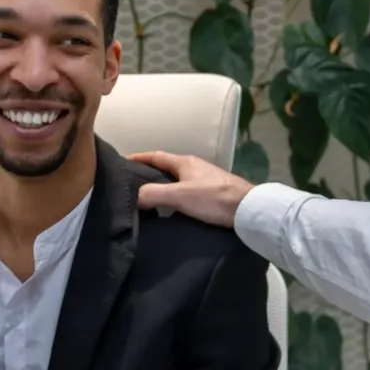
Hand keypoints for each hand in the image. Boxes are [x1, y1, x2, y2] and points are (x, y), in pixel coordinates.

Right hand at [129, 151, 252, 227]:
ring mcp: (206, 182)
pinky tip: (172, 213)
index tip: (121, 163)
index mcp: (185, 162)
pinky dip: (176, 201)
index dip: (138, 158)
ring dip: (163, 190)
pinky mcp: (214, 196)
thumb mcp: (178, 195)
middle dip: (149, 175)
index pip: (155, 156)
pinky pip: (188, 195)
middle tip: (132, 187)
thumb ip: (152, 194)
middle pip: (166, 169)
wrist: (248, 211)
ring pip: (177, 183)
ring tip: (148, 203)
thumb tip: (134, 197)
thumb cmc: (213, 198)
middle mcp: (195, 168)